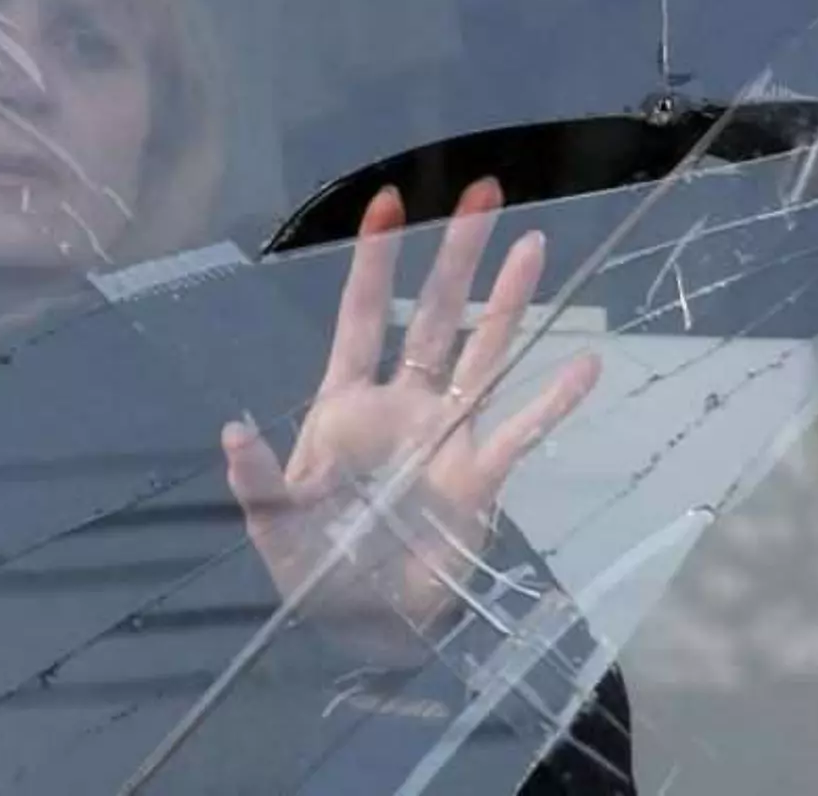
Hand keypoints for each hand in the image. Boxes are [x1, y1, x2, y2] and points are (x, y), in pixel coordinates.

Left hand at [220, 178, 600, 661]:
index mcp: (346, 405)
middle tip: (485, 193)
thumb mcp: (274, 524)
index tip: (388, 202)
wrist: (365, 625)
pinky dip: (551, 401)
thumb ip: (259, 480)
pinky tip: (585, 367)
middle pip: (432, 315)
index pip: (360, 316)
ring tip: (535, 247)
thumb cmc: (313, 567)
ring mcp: (446, 436)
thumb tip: (232, 433)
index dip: (374, 261)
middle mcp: (404, 404)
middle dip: (456, 255)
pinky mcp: (479, 478)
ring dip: (508, 302)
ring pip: (482, 353)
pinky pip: (518, 430)